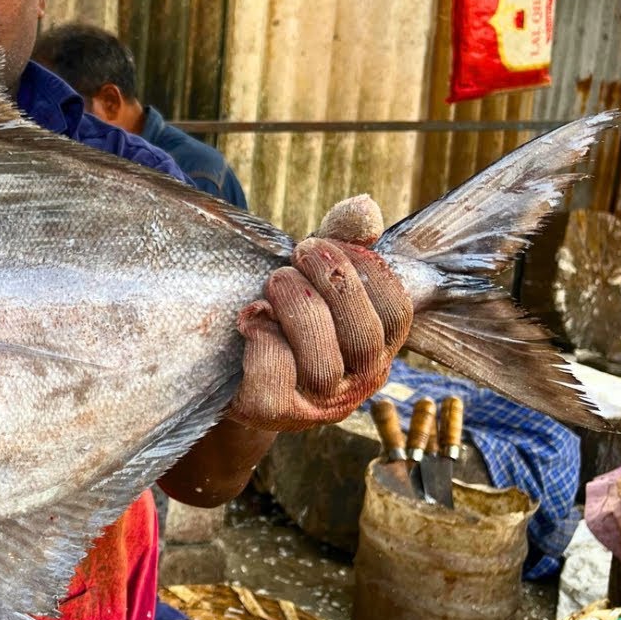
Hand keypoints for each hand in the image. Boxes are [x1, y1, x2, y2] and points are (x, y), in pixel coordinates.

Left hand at [228, 195, 412, 431]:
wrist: (225, 370)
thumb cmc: (279, 315)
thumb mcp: (311, 275)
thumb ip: (339, 241)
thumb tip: (365, 208)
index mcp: (374, 348)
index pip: (395, 313)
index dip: (365, 271)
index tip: (326, 244)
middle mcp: (355, 383)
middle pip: (361, 336)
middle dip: (329, 284)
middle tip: (297, 256)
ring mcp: (316, 405)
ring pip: (321, 363)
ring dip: (294, 308)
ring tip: (272, 285)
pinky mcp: (272, 412)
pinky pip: (275, 376)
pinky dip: (263, 339)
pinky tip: (250, 321)